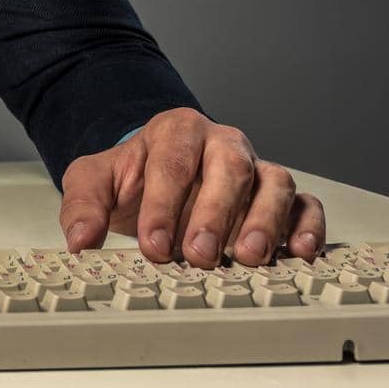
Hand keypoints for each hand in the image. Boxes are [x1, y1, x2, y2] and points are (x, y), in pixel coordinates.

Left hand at [58, 107, 325, 268]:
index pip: (173, 162)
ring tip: (247, 256)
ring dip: (265, 221)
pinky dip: (307, 225)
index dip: (164, 204)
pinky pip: (305, 204)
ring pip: (274, 183)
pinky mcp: (281, 196)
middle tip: (198, 255)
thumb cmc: (132, 180)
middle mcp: (222, 144)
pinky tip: (299, 251)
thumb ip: (83, 205)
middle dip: (215, 214)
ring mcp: (257, 168)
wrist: (154, 178)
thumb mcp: (94, 181)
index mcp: (175, 131)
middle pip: (229, 168)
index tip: (153, 244)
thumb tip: (81, 241)